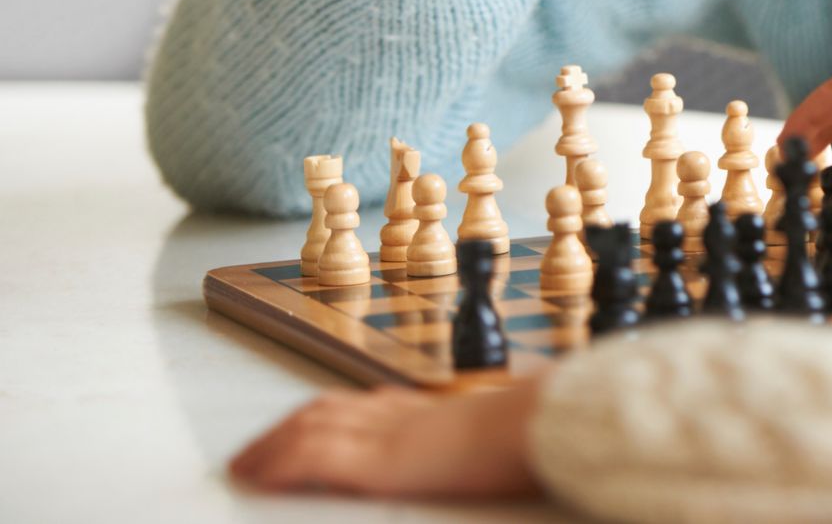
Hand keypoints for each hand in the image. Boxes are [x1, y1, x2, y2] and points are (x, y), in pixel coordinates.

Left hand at [230, 380, 541, 500]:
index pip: (363, 405)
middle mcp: (399, 414)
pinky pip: (310, 457)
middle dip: (285, 427)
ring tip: (245, 464)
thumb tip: (491, 445)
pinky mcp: (376, 461)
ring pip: (310, 427)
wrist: (537, 426)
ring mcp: (385, 434)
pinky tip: (256, 474)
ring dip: (270, 444)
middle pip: (327, 410)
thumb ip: (478, 436)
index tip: (305, 426)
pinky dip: (278, 462)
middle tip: (255, 449)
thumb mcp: (499, 433)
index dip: (327, 414)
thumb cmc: (530, 434)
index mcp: (428, 411)